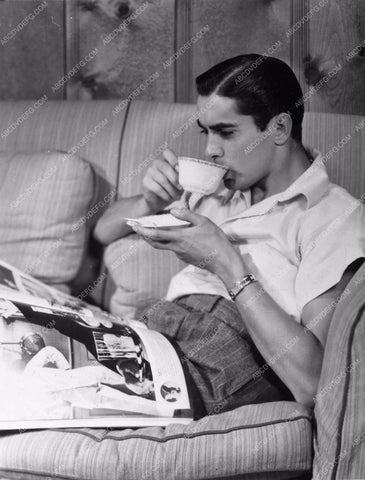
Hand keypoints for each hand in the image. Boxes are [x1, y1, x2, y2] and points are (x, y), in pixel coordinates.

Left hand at [132, 208, 246, 284]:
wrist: (224, 261)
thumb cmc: (216, 240)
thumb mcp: (204, 222)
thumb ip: (187, 215)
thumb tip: (174, 210)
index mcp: (179, 237)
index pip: (156, 234)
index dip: (143, 230)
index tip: (134, 226)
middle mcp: (177, 247)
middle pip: (155, 243)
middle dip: (144, 235)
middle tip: (136, 228)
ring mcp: (180, 254)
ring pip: (164, 246)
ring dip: (156, 239)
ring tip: (152, 230)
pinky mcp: (185, 258)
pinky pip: (174, 248)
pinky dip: (170, 242)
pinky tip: (176, 237)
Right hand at [142, 148, 182, 212]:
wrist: (159, 202)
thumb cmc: (172, 190)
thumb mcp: (180, 184)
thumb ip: (183, 179)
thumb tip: (187, 180)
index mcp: (166, 161)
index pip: (167, 153)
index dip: (173, 159)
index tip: (178, 169)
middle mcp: (156, 164)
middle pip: (165, 167)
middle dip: (175, 179)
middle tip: (181, 188)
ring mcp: (150, 172)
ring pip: (162, 179)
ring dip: (171, 190)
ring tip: (176, 197)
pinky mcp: (145, 182)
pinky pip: (157, 188)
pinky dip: (165, 195)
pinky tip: (168, 198)